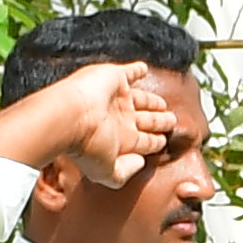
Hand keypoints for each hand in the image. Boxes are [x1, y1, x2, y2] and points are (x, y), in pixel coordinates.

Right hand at [41, 58, 183, 192]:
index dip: (154, 142)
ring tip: (164, 105)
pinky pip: (130, 72)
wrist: (71, 115)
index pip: (143, 141)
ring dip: (153, 102)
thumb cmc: (87, 145)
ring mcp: (117, 98)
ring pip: (142, 100)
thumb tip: (141, 163)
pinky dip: (138, 70)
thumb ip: (124, 173)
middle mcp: (119, 118)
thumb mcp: (106, 172)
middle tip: (171, 121)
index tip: (163, 141)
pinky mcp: (114, 78)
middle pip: (146, 121)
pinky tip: (144, 69)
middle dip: (159, 122)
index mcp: (120, 139)